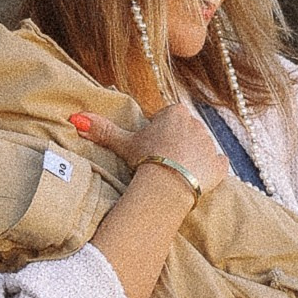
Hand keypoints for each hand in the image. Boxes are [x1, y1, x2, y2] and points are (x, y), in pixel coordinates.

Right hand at [111, 95, 228, 199]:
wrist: (168, 184)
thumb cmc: (145, 159)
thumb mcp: (123, 143)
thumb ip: (103, 129)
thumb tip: (76, 118)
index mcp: (175, 113)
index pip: (165, 119)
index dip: (156, 134)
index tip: (149, 148)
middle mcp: (197, 124)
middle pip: (183, 133)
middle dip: (174, 145)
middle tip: (159, 162)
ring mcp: (210, 144)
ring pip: (199, 148)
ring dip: (190, 158)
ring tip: (174, 173)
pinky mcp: (220, 165)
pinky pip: (217, 164)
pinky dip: (209, 171)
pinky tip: (195, 178)